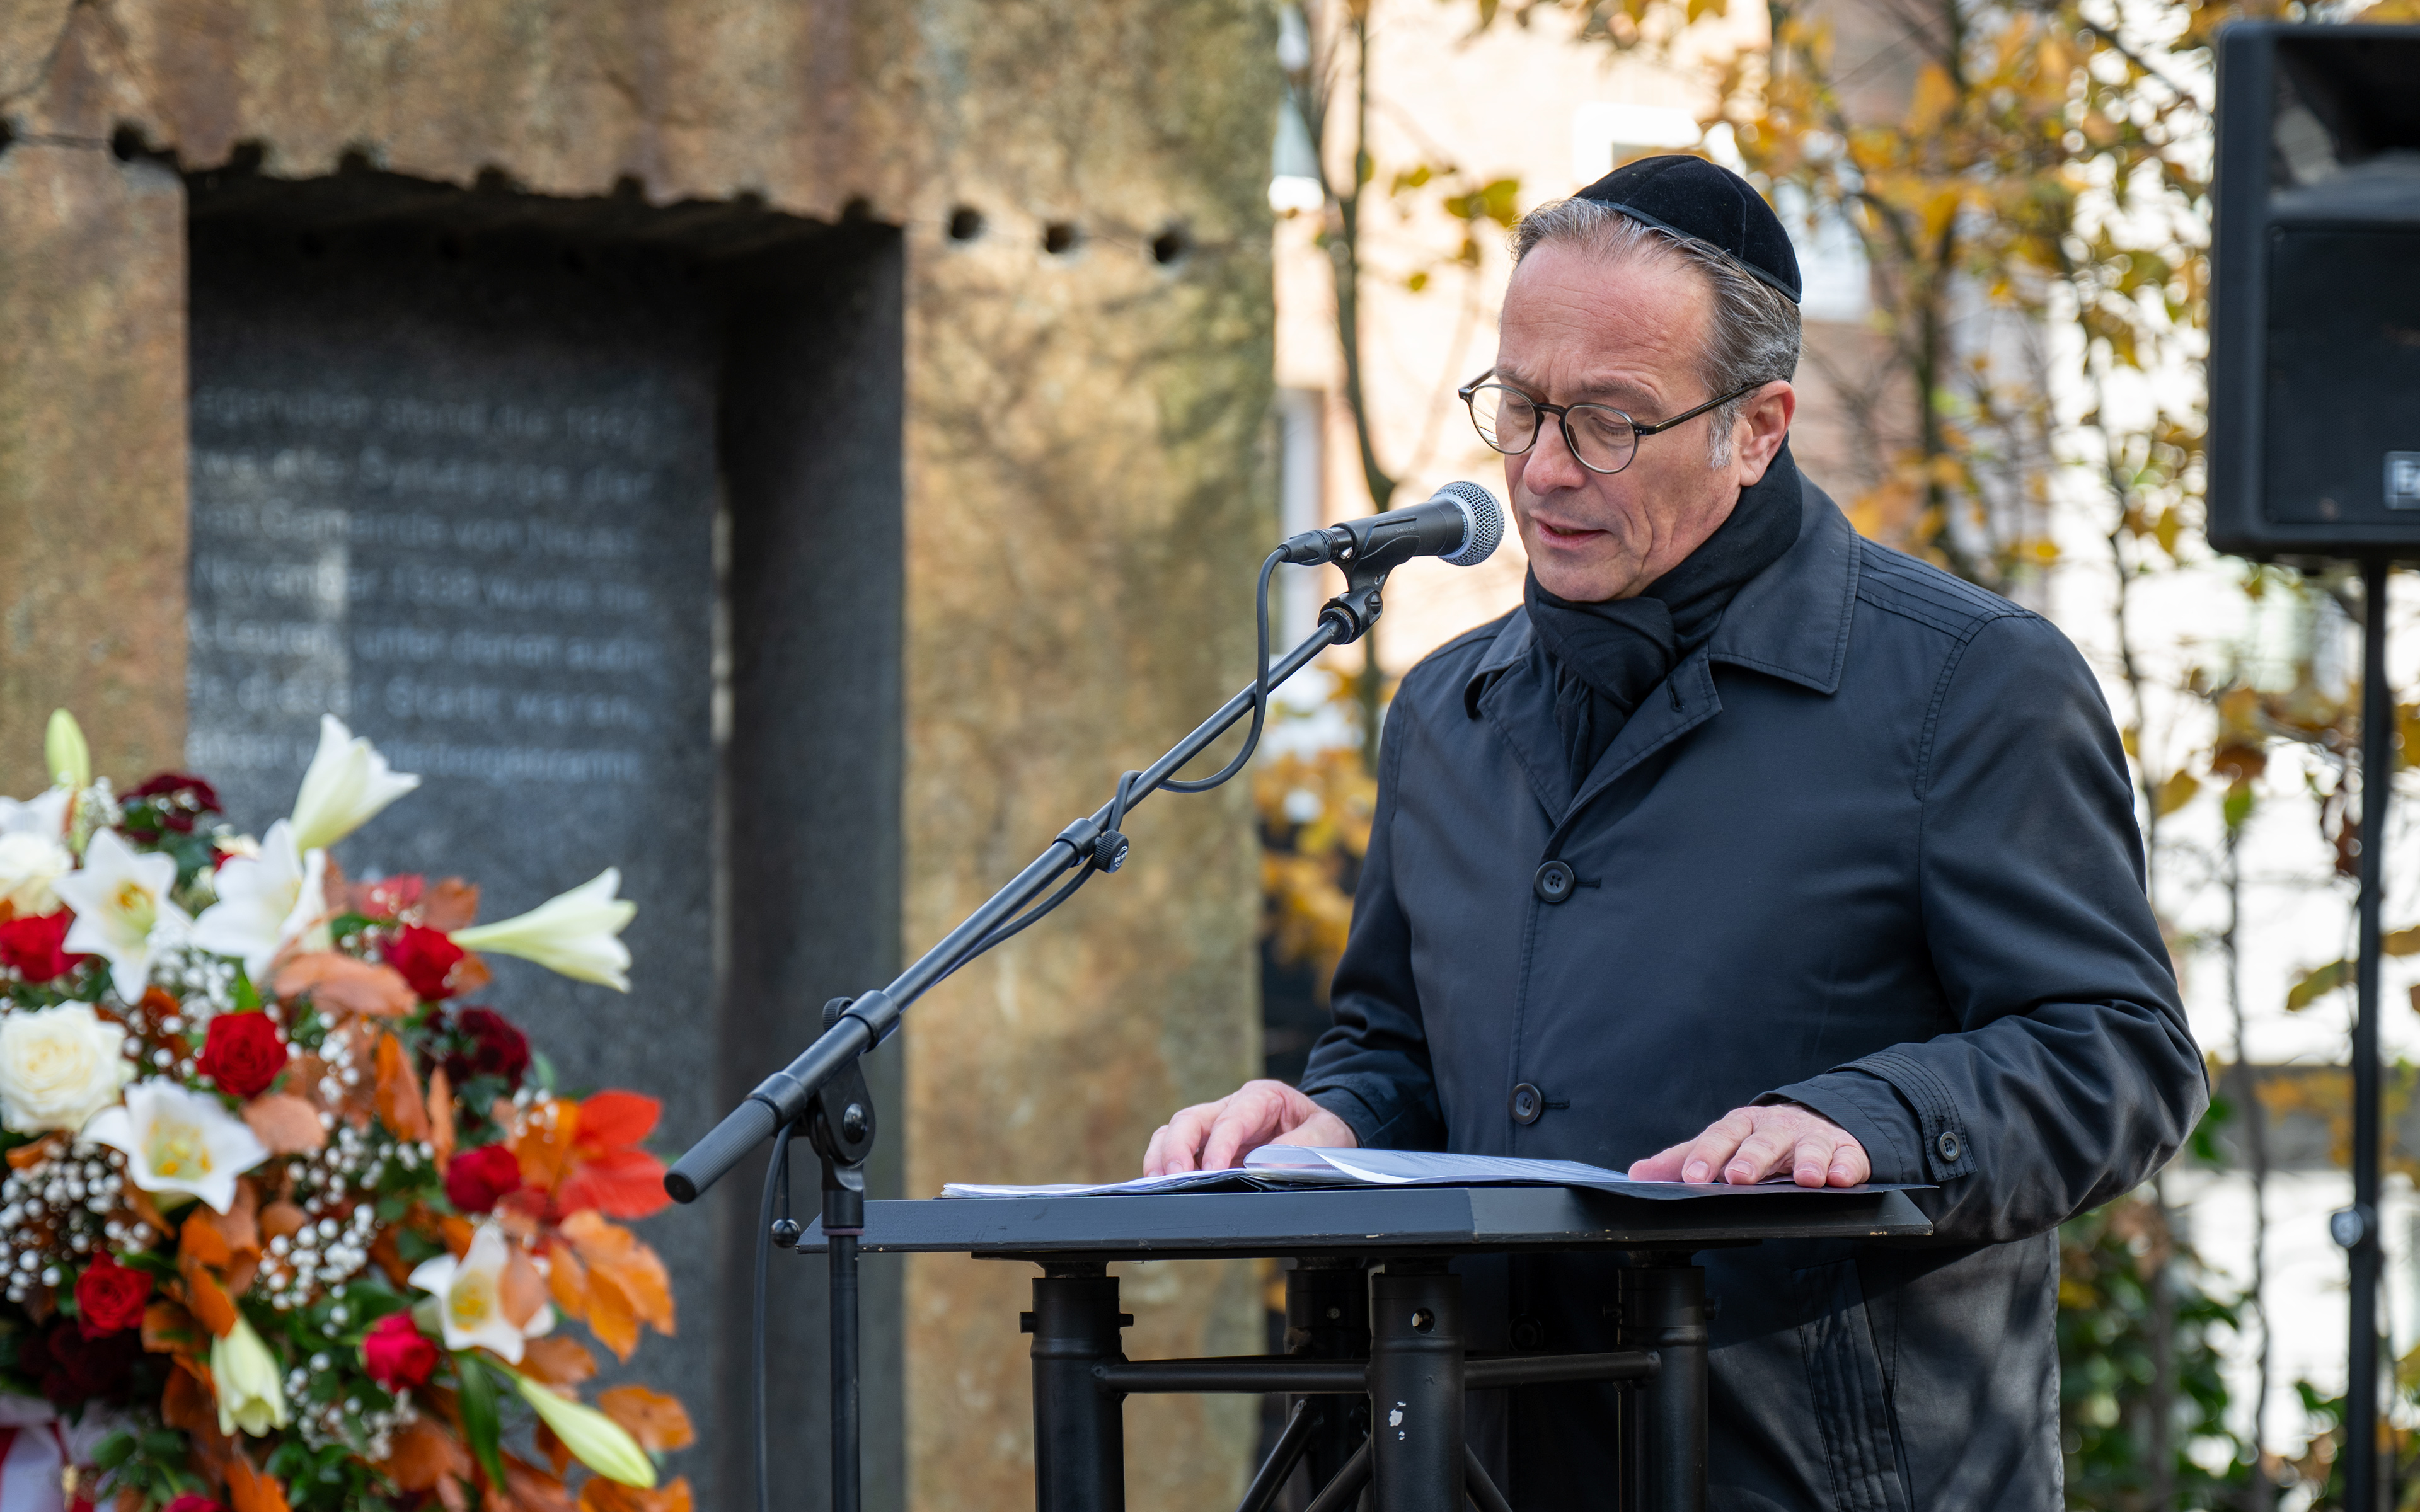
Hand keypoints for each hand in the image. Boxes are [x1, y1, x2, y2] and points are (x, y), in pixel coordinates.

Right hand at [1144, 1079, 1358, 1174]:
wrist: (1322, 1135)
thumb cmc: (1322, 1132)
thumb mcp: (1325, 1136)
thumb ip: (1298, 1150)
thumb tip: (1265, 1169)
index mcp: (1261, 1098)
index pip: (1232, 1118)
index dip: (1220, 1145)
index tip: (1213, 1171)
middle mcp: (1230, 1107)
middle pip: (1189, 1120)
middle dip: (1177, 1148)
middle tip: (1175, 1178)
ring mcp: (1214, 1127)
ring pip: (1173, 1132)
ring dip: (1162, 1157)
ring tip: (1158, 1184)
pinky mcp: (1206, 1147)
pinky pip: (1174, 1150)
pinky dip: (1162, 1165)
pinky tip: (1161, 1186)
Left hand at [1627, 1103, 1869, 1187]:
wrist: (1815, 1120)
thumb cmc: (1759, 1139)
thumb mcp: (1722, 1145)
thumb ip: (1682, 1160)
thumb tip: (1636, 1175)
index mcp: (1742, 1125)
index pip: (1721, 1135)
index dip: (1706, 1155)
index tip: (1692, 1177)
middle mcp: (1776, 1128)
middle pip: (1763, 1141)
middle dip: (1752, 1158)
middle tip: (1739, 1177)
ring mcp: (1813, 1137)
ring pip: (1810, 1146)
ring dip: (1808, 1161)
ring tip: (1805, 1179)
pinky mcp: (1845, 1150)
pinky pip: (1848, 1158)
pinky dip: (1845, 1167)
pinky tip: (1840, 1178)